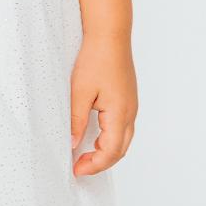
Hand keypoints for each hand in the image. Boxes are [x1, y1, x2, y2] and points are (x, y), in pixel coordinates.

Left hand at [69, 32, 136, 175]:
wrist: (110, 35)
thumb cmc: (96, 59)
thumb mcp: (80, 93)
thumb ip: (77, 121)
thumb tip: (73, 145)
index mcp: (120, 113)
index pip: (110, 152)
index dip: (94, 165)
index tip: (76, 170)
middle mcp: (130, 112)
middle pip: (120, 150)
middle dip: (101, 163)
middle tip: (79, 167)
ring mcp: (132, 106)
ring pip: (124, 140)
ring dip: (106, 152)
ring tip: (84, 156)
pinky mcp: (128, 99)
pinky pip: (123, 128)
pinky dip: (110, 140)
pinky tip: (94, 138)